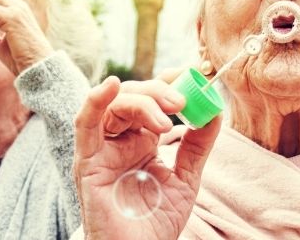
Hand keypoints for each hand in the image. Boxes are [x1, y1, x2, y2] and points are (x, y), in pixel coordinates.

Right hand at [73, 77, 223, 238]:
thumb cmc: (155, 223)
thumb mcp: (186, 178)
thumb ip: (197, 145)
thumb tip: (214, 110)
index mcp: (142, 141)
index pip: (152, 100)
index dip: (171, 82)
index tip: (197, 75)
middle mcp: (120, 141)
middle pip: (133, 97)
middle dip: (159, 92)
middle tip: (182, 102)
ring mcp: (102, 149)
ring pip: (114, 105)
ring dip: (141, 101)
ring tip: (165, 117)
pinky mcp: (87, 161)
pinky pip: (85, 124)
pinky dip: (94, 101)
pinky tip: (109, 86)